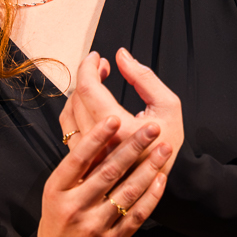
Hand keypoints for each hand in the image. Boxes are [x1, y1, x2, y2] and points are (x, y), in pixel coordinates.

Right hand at [37, 115, 170, 236]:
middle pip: (108, 172)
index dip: (97, 137)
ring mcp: (94, 226)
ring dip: (149, 168)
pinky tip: (161, 179)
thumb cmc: (59, 219)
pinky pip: (136, 215)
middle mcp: (74, 207)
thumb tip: (96, 132)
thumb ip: (75, 169)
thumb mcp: (56, 194)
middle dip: (134, 146)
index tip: (115, 117)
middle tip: (153, 127)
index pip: (78, 158)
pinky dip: (151, 196)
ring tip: (164, 148)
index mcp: (56, 190)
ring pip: (127, 192)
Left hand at [59, 48, 185, 159]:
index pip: (88, 90)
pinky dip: (75, 111)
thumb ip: (144, 77)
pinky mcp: (84, 161)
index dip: (88, 67)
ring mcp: (89, 155)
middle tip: (102, 67)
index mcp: (121, 130)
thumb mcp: (168, 106)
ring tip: (96, 84)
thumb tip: (121, 55)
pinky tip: (90, 105)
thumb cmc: (167, 145)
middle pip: (77, 100)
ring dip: (78, 93)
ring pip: (68, 115)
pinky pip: (68, 131)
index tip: (95, 57)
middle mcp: (100, 145)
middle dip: (86, 76)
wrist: (159, 181)